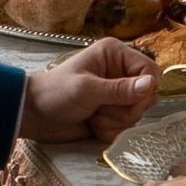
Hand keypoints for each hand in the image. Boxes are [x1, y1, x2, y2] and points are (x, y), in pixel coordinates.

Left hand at [18, 37, 161, 145]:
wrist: (34, 116)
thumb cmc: (55, 94)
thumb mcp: (86, 90)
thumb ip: (120, 89)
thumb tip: (151, 85)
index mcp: (115, 55)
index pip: (150, 70)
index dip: (146, 88)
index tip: (132, 102)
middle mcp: (120, 72)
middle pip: (147, 96)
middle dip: (125, 110)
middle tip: (101, 109)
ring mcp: (117, 95)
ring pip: (137, 114)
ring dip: (115, 121)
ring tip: (93, 115)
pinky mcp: (112, 113)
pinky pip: (125, 127)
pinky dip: (110, 130)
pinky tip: (92, 124)